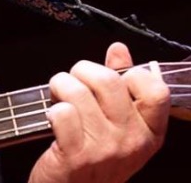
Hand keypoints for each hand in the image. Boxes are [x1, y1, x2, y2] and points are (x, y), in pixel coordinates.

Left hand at [28, 42, 170, 182]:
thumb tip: (119, 50)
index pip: (155, 90)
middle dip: (81, 71)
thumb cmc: (94, 156)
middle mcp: (132, 141)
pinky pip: (62, 113)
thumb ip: (120, 85)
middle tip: (73, 84)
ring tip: (59, 99)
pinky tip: (53, 120)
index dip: (129, 75)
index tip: (112, 80)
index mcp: (149, 132)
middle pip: (108, 81)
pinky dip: (51, 109)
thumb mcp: (117, 124)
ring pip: (78, 91)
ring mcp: (105, 149)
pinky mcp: (76, 156)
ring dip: (60, 88)